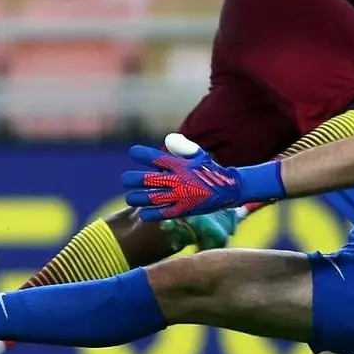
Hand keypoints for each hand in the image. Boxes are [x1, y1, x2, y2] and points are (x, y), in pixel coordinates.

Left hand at [121, 133, 244, 221]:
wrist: (228, 189)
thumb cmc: (210, 169)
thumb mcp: (198, 154)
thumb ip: (182, 147)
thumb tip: (168, 140)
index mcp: (180, 165)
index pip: (157, 158)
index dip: (143, 154)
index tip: (133, 152)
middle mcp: (178, 180)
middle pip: (150, 180)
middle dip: (134, 179)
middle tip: (125, 179)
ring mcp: (181, 196)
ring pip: (153, 198)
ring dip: (139, 198)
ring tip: (129, 198)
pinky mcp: (185, 209)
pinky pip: (164, 213)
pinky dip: (152, 214)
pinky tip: (142, 214)